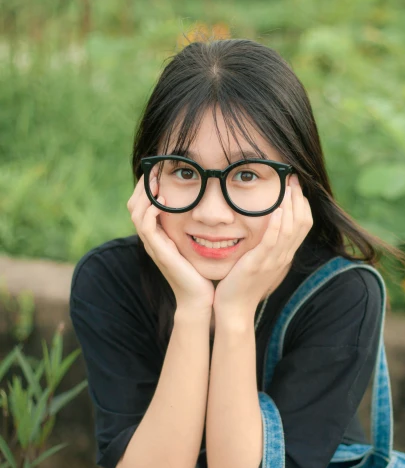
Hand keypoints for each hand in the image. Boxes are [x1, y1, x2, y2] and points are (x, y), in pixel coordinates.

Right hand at [127, 169, 214, 313]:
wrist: (200, 299)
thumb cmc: (201, 273)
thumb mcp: (195, 244)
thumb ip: (195, 227)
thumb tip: (208, 206)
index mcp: (158, 235)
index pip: (142, 205)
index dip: (147, 187)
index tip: (157, 169)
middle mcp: (152, 239)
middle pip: (134, 205)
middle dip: (142, 185)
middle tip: (153, 168)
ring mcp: (153, 246)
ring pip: (136, 212)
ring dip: (145, 194)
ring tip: (154, 180)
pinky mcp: (159, 252)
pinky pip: (146, 227)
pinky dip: (151, 212)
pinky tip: (163, 202)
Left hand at [213, 174, 312, 320]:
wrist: (233, 309)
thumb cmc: (241, 284)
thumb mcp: (259, 262)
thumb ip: (266, 246)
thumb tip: (268, 229)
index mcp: (284, 255)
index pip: (302, 226)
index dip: (302, 204)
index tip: (295, 186)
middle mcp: (283, 257)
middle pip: (301, 224)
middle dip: (298, 199)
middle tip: (294, 178)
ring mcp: (272, 261)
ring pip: (290, 230)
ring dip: (290, 206)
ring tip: (288, 187)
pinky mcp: (258, 264)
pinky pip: (272, 242)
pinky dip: (276, 225)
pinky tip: (276, 209)